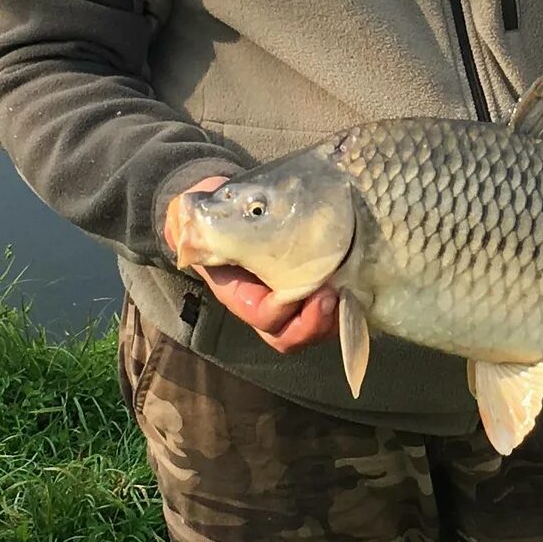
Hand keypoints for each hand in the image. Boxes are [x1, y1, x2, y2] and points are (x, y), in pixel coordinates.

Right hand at [167, 175, 340, 357]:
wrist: (230, 206)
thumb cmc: (214, 213)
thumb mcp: (200, 218)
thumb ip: (193, 225)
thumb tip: (185, 217)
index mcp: (239, 293)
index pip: (263, 316)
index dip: (283, 313)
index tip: (302, 291)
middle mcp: (266, 303)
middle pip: (290, 335)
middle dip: (313, 325)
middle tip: (333, 296)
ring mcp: (290, 297)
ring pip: (313, 327)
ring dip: (334, 318)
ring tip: (350, 294)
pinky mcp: (313, 283)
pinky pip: (330, 309)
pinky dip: (346, 304)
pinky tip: (357, 285)